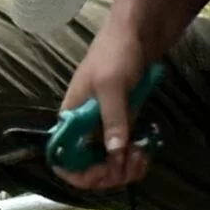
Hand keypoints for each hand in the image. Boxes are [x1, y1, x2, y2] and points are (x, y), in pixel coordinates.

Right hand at [57, 18, 149, 191]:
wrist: (138, 36)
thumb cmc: (117, 53)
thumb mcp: (112, 85)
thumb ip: (113, 119)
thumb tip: (113, 152)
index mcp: (72, 118)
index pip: (63, 159)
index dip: (80, 173)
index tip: (104, 171)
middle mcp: (84, 127)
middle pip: (88, 168)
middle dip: (110, 173)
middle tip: (132, 162)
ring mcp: (104, 127)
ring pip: (109, 164)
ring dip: (126, 168)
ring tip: (143, 155)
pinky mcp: (122, 124)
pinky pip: (124, 153)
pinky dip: (135, 158)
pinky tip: (146, 150)